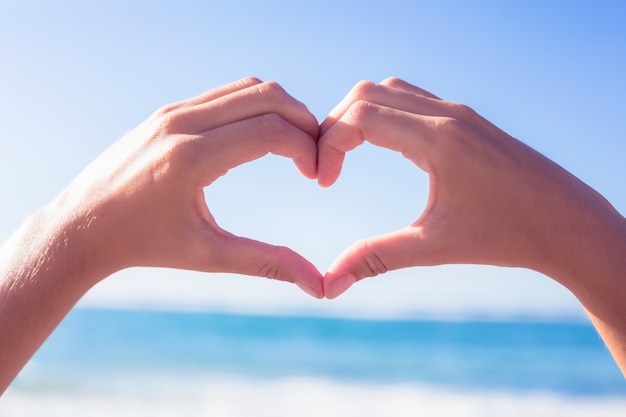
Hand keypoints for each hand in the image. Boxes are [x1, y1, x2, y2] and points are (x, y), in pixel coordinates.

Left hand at [53, 77, 323, 296]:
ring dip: (282, 110)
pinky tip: (262, 139)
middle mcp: (181, 123)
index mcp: (191, 158)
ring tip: (295, 147)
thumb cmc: (143, 245)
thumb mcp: (206, 256)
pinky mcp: (167, 111)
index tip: (317, 176)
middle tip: (315, 156)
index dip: (308, 148)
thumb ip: (266, 263)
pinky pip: (226, 94)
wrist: (82, 225)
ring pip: (249, 87)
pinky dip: (256, 107)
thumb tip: (317, 285)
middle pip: (268, 96)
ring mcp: (172, 111)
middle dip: (304, 121)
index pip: (272, 131)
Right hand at [318, 77, 624, 300]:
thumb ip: (376, 259)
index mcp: (438, 140)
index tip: (323, 182)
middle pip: (366, 94)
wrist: (566, 221)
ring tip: (346, 155)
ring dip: (358, 115)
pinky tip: (382, 147)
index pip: (359, 117)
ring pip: (388, 90)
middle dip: (334, 127)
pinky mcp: (464, 119)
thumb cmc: (507, 235)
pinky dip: (383, 113)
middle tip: (326, 167)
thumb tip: (329, 286)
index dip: (328, 145)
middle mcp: (446, 115)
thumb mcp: (435, 247)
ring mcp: (457, 112)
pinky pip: (411, 99)